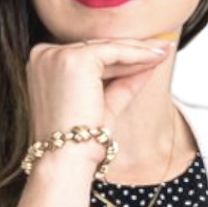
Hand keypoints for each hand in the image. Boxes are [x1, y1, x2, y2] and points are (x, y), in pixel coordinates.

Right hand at [27, 38, 171, 153]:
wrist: (67, 160)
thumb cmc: (79, 141)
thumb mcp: (105, 103)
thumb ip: (123, 82)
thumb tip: (146, 65)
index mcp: (44, 62)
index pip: (90, 52)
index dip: (121, 53)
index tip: (147, 53)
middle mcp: (45, 54)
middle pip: (99, 47)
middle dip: (134, 49)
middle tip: (162, 48)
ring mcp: (56, 54)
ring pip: (107, 47)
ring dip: (139, 51)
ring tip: (163, 52)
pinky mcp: (73, 58)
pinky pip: (113, 52)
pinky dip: (137, 55)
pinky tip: (155, 57)